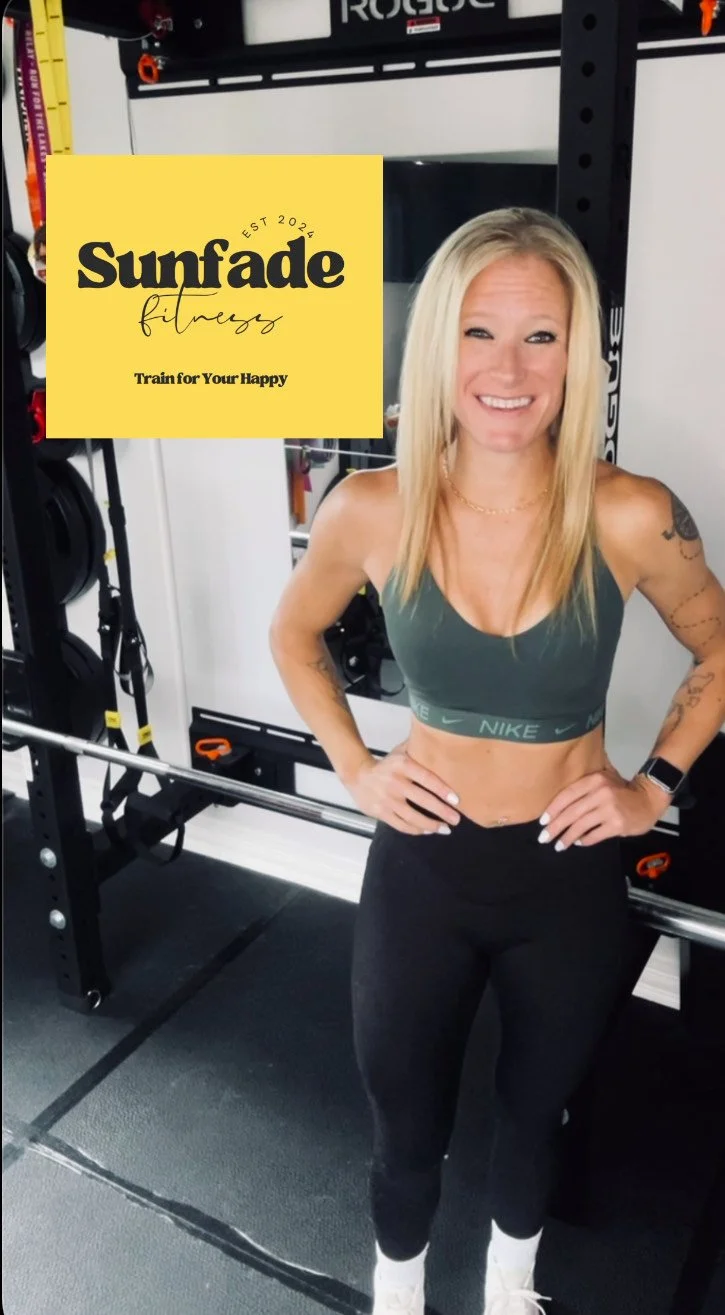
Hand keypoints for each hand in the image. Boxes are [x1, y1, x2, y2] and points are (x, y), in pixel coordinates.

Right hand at [346, 741, 460, 835]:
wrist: (357, 774)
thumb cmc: (387, 765)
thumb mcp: (400, 752)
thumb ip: (418, 749)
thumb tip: (443, 741)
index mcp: (402, 765)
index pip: (426, 778)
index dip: (443, 790)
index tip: (456, 800)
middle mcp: (394, 782)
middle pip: (423, 800)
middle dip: (442, 812)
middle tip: (456, 819)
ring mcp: (386, 799)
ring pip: (412, 817)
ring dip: (431, 825)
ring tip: (445, 829)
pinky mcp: (380, 812)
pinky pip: (401, 825)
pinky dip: (416, 830)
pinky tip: (427, 830)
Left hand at [538, 757, 669, 849]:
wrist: (649, 799)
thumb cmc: (622, 791)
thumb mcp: (604, 781)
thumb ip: (585, 789)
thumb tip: (558, 806)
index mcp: (594, 780)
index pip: (567, 795)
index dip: (553, 809)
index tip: (542, 821)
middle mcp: (601, 793)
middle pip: (571, 812)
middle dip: (555, 827)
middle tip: (544, 838)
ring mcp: (610, 809)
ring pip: (581, 826)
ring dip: (567, 838)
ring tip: (558, 845)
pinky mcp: (617, 824)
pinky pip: (595, 835)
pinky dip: (584, 840)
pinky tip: (578, 843)